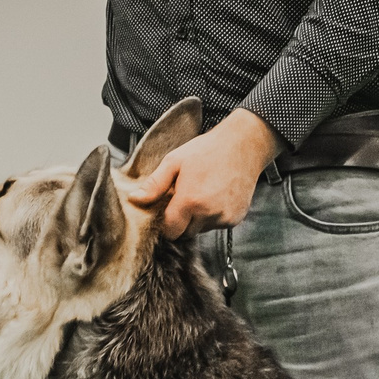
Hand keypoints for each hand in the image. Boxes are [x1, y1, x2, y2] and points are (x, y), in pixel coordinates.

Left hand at [124, 108, 281, 237]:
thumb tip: (135, 200)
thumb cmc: (207, 150)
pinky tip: (215, 196)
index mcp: (190, 201)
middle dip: (181, 221)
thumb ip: (154, 184)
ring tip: (202, 194)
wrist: (244, 145)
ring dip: (197, 218)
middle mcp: (208, 214)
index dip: (166, 223)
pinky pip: (217, 225)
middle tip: (185, 197)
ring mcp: (224, 218)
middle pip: (185, 233)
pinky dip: (213, 216)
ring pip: (201, 230)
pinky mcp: (235, 219)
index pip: (170, 231)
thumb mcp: (175, 161)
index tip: (168, 209)